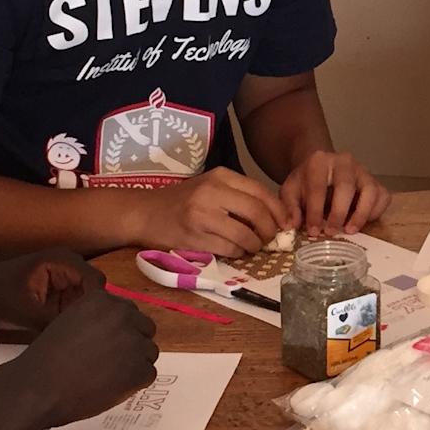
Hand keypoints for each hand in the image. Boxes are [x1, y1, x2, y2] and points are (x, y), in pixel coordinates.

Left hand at [0, 249, 99, 331]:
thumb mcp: (26, 313)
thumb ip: (54, 323)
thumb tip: (80, 337)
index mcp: (61, 261)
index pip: (96, 281)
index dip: (98, 305)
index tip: (89, 329)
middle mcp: (69, 265)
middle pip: (95, 291)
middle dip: (90, 313)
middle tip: (80, 336)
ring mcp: (66, 278)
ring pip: (88, 301)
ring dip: (81, 317)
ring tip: (71, 335)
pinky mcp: (62, 291)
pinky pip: (77, 306)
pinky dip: (72, 319)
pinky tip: (64, 332)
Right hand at [10, 286, 158, 426]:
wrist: (39, 387)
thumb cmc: (48, 359)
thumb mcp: (70, 321)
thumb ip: (97, 318)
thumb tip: (120, 326)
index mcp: (103, 299)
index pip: (129, 312)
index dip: (119, 331)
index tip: (106, 344)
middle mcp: (122, 315)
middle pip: (145, 329)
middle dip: (131, 344)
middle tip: (109, 361)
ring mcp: (134, 342)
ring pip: (148, 352)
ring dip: (133, 363)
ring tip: (105, 375)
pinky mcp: (140, 369)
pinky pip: (148, 374)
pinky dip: (133, 384)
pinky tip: (108, 386)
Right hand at [138, 168, 289, 257]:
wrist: (145, 212)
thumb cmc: (182, 201)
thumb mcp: (210, 186)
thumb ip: (239, 195)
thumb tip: (276, 215)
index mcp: (220, 176)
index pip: (260, 192)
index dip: (278, 211)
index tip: (285, 224)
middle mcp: (212, 192)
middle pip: (257, 212)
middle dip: (270, 230)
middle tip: (270, 238)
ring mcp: (202, 215)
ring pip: (245, 235)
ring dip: (255, 245)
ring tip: (252, 246)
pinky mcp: (194, 238)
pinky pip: (229, 249)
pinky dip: (238, 253)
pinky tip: (234, 250)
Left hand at [279, 150, 388, 235]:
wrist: (321, 168)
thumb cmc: (306, 182)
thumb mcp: (290, 191)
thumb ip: (289, 207)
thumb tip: (292, 225)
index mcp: (320, 161)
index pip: (318, 187)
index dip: (315, 212)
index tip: (312, 231)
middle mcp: (345, 162)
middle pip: (346, 186)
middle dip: (338, 212)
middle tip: (331, 232)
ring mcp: (363, 171)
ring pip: (370, 190)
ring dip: (361, 214)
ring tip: (350, 230)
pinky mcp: (376, 181)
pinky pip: (383, 197)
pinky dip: (375, 212)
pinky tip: (362, 223)